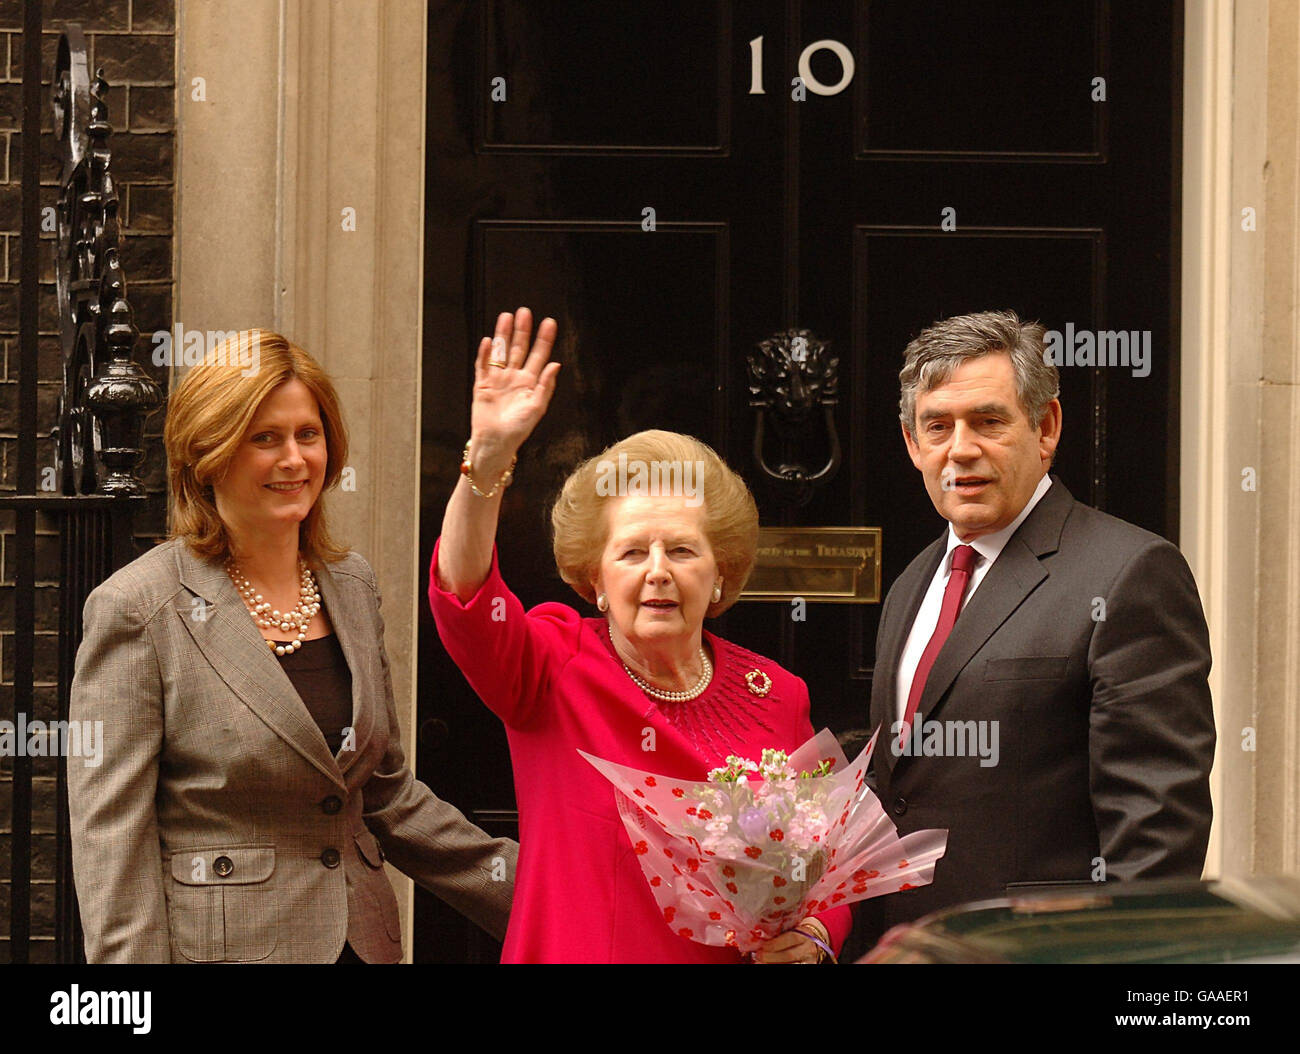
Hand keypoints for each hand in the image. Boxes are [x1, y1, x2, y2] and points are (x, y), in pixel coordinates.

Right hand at [470, 308, 559, 463]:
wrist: (496, 443)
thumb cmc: (518, 430)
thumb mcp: (537, 408)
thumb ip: (546, 386)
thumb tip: (555, 364)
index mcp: (530, 382)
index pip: (539, 355)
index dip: (544, 339)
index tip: (549, 322)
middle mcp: (514, 377)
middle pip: (519, 348)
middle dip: (522, 331)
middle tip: (524, 312)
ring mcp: (498, 379)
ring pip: (501, 352)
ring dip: (503, 335)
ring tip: (506, 317)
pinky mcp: (482, 384)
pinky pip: (483, 365)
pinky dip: (485, 354)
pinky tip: (489, 341)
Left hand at [751, 918, 826, 963]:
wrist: (816, 940)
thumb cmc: (798, 933)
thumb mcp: (793, 929)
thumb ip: (780, 933)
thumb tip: (759, 940)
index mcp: (805, 934)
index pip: (791, 938)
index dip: (775, 943)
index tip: (762, 946)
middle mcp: (809, 949)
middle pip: (790, 955)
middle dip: (771, 956)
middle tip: (758, 956)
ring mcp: (810, 961)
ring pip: (792, 966)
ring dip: (774, 964)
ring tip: (761, 963)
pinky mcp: (809, 967)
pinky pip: (795, 969)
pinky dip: (780, 967)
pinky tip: (769, 965)